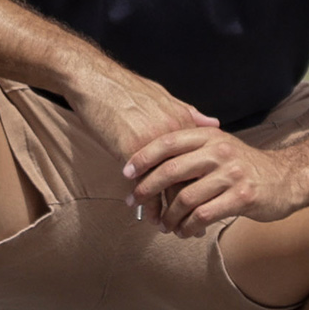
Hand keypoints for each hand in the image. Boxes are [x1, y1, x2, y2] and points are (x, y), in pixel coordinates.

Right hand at [67, 69, 217, 222]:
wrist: (95, 81)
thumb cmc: (125, 88)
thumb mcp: (163, 96)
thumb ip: (189, 113)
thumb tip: (213, 122)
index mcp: (182, 121)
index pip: (199, 162)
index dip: (202, 186)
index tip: (206, 204)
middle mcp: (172, 135)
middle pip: (188, 178)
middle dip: (191, 205)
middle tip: (195, 228)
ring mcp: (152, 144)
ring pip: (166, 186)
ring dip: (168, 211)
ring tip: (170, 228)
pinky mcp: (130, 151)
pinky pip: (142, 184)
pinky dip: (145, 203)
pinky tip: (146, 216)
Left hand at [123, 128, 307, 237]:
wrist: (286, 178)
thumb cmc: (245, 166)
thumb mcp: (220, 146)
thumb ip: (191, 148)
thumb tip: (150, 158)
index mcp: (210, 136)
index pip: (168, 142)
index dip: (143, 157)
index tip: (126, 172)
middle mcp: (219, 151)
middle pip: (171, 170)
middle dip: (147, 189)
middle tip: (133, 203)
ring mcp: (232, 174)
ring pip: (186, 198)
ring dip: (169, 216)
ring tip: (163, 225)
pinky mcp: (242, 196)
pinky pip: (204, 215)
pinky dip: (188, 226)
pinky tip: (184, 231)